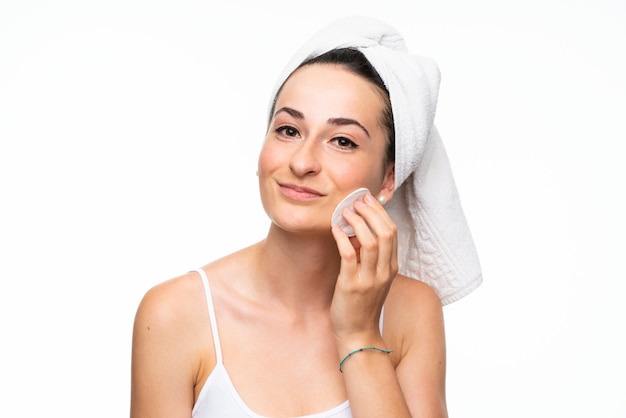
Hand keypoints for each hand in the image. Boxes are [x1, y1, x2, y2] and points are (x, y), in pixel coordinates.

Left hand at [330, 193, 397, 352]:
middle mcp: (384, 272)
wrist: (358, 333)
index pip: (392, 232)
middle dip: (371, 212)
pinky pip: (349, 256)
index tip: (367, 199)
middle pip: (385, 232)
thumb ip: (371, 255)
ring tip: (345, 211)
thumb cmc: (363, 303)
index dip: (380, 212)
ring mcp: (369, 279)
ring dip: (357, 222)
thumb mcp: (374, 277)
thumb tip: (358, 228)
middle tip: (356, 201)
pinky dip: (342, 239)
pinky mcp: (351, 286)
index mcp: (391, 267)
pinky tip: (334, 229)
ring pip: (370, 242)